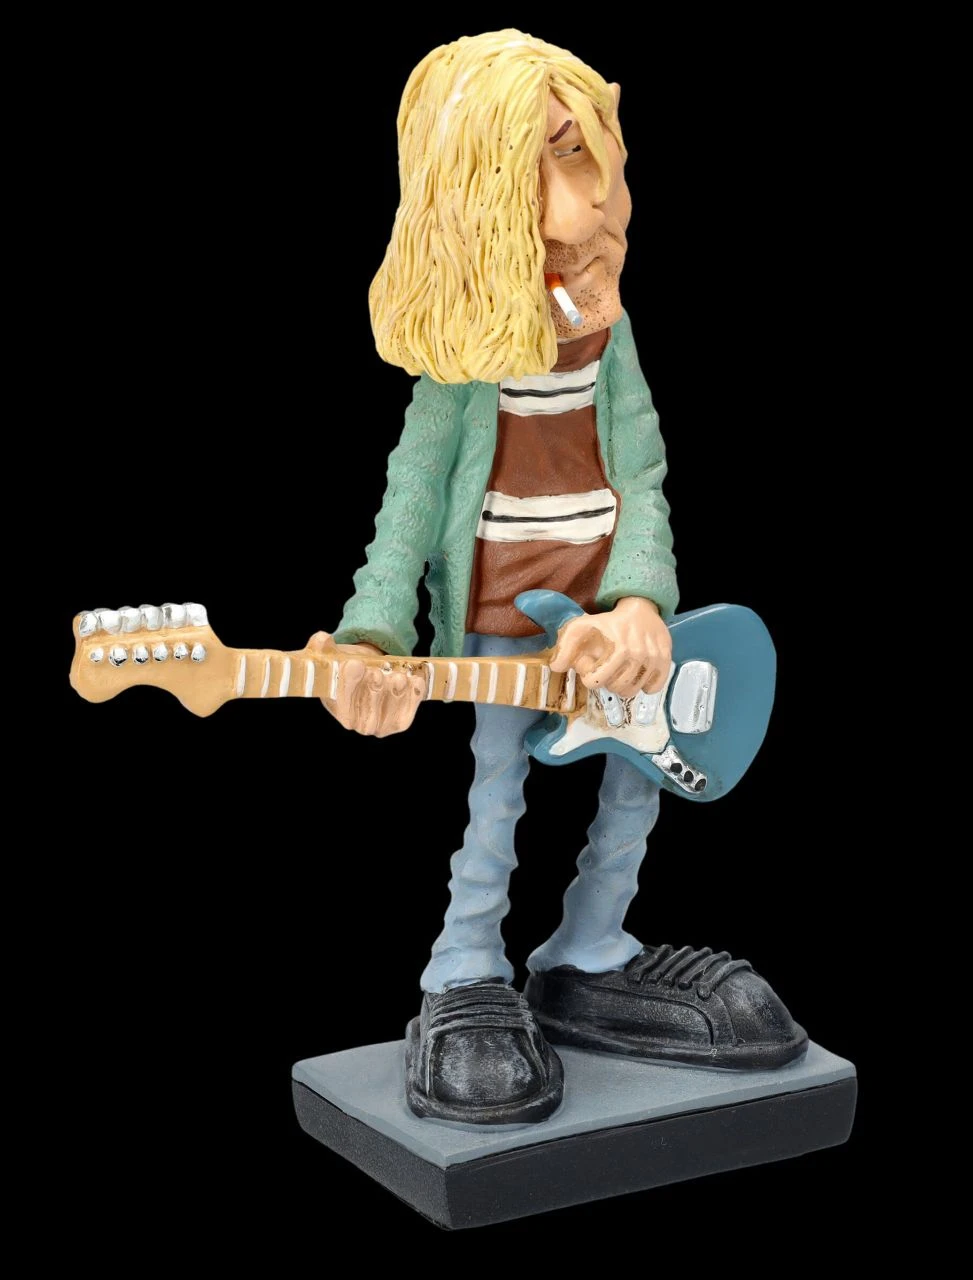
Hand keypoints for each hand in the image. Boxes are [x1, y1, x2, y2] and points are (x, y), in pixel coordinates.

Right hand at [306, 632, 424, 736]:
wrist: (370, 674)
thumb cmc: (348, 666)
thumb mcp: (332, 654)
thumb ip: (322, 647)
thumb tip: (322, 639)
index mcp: (336, 705)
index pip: (341, 700)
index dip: (348, 683)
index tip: (355, 664)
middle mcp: (357, 722)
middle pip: (366, 714)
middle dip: (373, 692)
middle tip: (378, 673)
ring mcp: (379, 725)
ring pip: (388, 716)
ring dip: (395, 696)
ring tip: (398, 677)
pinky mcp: (398, 723)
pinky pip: (406, 716)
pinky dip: (412, 699)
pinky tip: (414, 682)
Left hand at [550, 597, 671, 697]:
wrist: (640, 608)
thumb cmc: (608, 620)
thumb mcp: (581, 627)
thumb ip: (565, 647)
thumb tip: (556, 668)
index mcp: (619, 649)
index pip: (597, 682)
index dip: (590, 678)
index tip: (592, 669)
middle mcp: (639, 656)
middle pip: (616, 688)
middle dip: (607, 681)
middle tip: (607, 668)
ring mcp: (654, 660)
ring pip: (633, 691)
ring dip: (623, 685)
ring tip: (620, 671)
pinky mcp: (666, 661)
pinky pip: (653, 688)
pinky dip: (644, 685)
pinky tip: (637, 673)